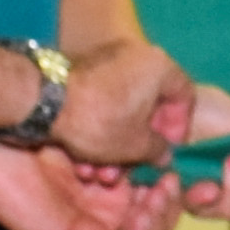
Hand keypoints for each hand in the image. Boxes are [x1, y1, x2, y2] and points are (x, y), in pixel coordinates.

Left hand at [0, 140, 163, 229]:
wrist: (15, 141)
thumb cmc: (54, 131)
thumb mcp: (106, 141)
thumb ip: (139, 153)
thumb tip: (170, 158)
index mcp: (114, 191)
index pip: (159, 203)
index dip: (176, 192)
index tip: (182, 170)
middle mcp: (107, 215)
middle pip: (157, 225)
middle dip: (172, 205)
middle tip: (172, 181)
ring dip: (161, 221)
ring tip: (159, 193)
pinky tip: (143, 216)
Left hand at [45, 37, 196, 168]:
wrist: (44, 101)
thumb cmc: (100, 120)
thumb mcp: (136, 145)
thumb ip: (158, 149)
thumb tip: (163, 153)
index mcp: (159, 66)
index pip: (185, 96)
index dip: (179, 128)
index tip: (167, 151)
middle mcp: (137, 55)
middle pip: (150, 106)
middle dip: (139, 144)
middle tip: (132, 168)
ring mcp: (108, 60)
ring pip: (122, 109)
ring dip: (116, 145)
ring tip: (101, 173)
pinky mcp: (83, 71)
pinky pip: (102, 102)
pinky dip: (98, 130)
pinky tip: (84, 159)